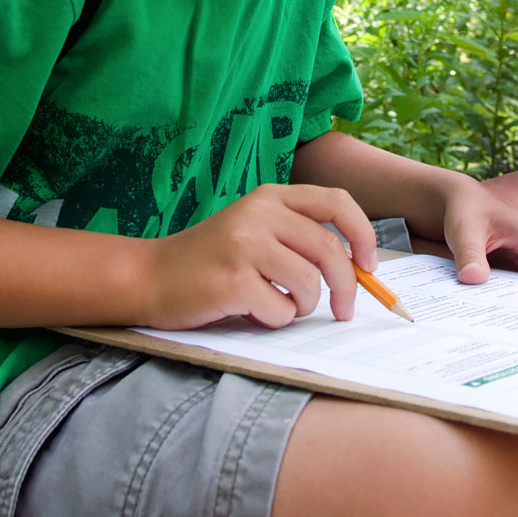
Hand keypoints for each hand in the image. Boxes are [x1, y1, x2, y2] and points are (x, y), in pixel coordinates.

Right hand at [138, 184, 377, 330]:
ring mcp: (244, 245)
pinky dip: (276, 320)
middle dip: (347, 286)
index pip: (337, 202)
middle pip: (329, 250)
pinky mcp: (232, 281)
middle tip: (345, 310)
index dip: (363, 234)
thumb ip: (299, 237)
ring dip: (305, 306)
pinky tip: (252, 311)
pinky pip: (281, 311)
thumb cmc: (211, 259)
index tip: (369, 265)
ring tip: (281, 306)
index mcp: (270, 196)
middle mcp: (259, 213)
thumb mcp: (255, 229)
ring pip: (310, 283)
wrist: (149, 277)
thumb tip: (359, 268)